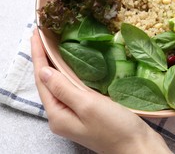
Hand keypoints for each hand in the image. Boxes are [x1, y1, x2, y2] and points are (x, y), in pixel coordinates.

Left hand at [31, 29, 171, 152]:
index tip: (36, 32)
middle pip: (48, 81)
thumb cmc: (115, 128)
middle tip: (44, 34)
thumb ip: (63, 88)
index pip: (42, 78)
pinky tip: (74, 63)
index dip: (38, 54)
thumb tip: (43, 71)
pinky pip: (73, 88)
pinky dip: (70, 72)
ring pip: (60, 83)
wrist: (138, 147)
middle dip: (44, 57)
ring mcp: (75, 114)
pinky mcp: (88, 112)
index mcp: (57, 115)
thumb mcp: (87, 105)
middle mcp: (62, 115)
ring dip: (56, 63)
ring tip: (54, 43)